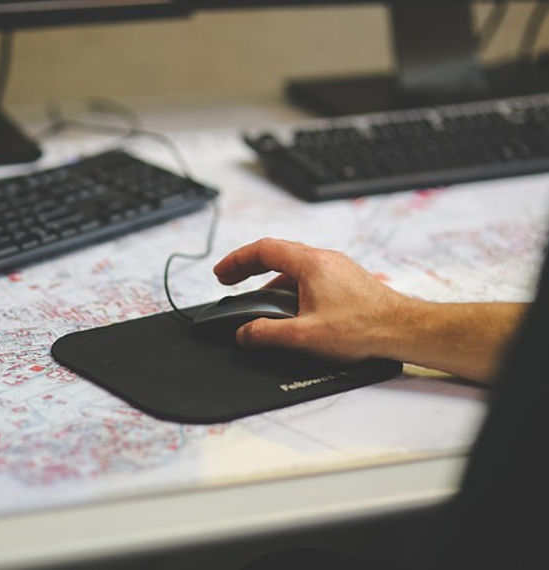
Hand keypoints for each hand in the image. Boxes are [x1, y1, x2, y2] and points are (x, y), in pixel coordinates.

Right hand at [213, 238, 409, 360]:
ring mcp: (336, 269)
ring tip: (258, 305)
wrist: (404, 330)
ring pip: (293, 268)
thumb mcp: (305, 335)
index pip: (263, 250)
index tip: (222, 274)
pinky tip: (290, 311)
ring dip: (271, 283)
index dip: (236, 261)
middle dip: (249, 268)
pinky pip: (309, 277)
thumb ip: (267, 333)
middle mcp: (324, 259)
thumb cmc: (363, 328)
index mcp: (311, 263)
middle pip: (276, 254)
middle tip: (231, 283)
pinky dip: (290, 289)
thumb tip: (244, 333)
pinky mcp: (346, 281)